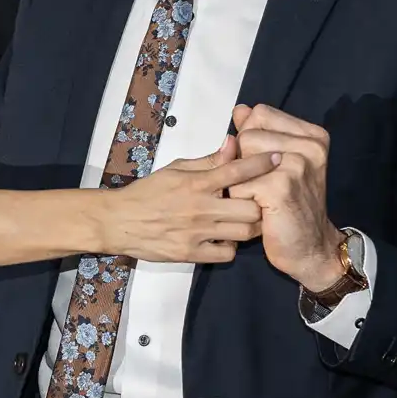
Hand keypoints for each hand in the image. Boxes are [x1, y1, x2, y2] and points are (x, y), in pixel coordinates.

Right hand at [105, 134, 273, 263]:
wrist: (118, 221)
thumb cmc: (147, 193)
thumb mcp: (176, 169)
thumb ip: (207, 160)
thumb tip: (232, 143)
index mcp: (196, 183)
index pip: (237, 170)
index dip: (262, 163)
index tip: (278, 158)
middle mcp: (200, 208)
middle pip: (251, 208)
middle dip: (260, 203)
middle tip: (260, 200)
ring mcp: (196, 233)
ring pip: (244, 232)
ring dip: (250, 226)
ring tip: (245, 220)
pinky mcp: (191, 254)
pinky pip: (227, 253)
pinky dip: (231, 246)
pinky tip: (225, 238)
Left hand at [225, 104, 344, 291]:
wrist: (311, 247)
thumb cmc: (291, 206)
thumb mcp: (279, 164)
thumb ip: (260, 133)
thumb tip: (240, 110)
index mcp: (312, 135)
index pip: (259, 114)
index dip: (249, 138)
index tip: (263, 163)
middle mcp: (309, 146)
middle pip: (246, 135)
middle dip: (242, 164)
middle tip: (264, 185)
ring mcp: (297, 165)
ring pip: (239, 160)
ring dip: (240, 183)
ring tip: (261, 197)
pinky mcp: (281, 186)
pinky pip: (238, 185)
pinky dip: (241, 201)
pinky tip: (261, 210)